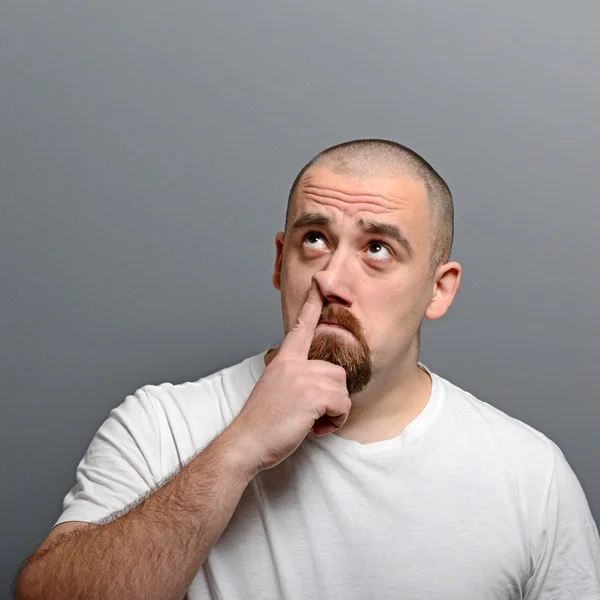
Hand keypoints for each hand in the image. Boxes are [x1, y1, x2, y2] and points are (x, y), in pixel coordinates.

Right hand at [228, 280, 350, 472]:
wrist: (246, 443)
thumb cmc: (262, 422)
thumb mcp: (275, 389)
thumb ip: (294, 378)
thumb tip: (315, 383)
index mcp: (284, 361)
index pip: (301, 327)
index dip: (311, 304)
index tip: (319, 284)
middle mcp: (293, 364)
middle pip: (336, 371)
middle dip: (331, 397)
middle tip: (310, 414)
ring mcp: (303, 378)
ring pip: (341, 389)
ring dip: (333, 411)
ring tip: (309, 421)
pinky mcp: (312, 395)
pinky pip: (342, 405)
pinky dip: (334, 421)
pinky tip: (314, 427)